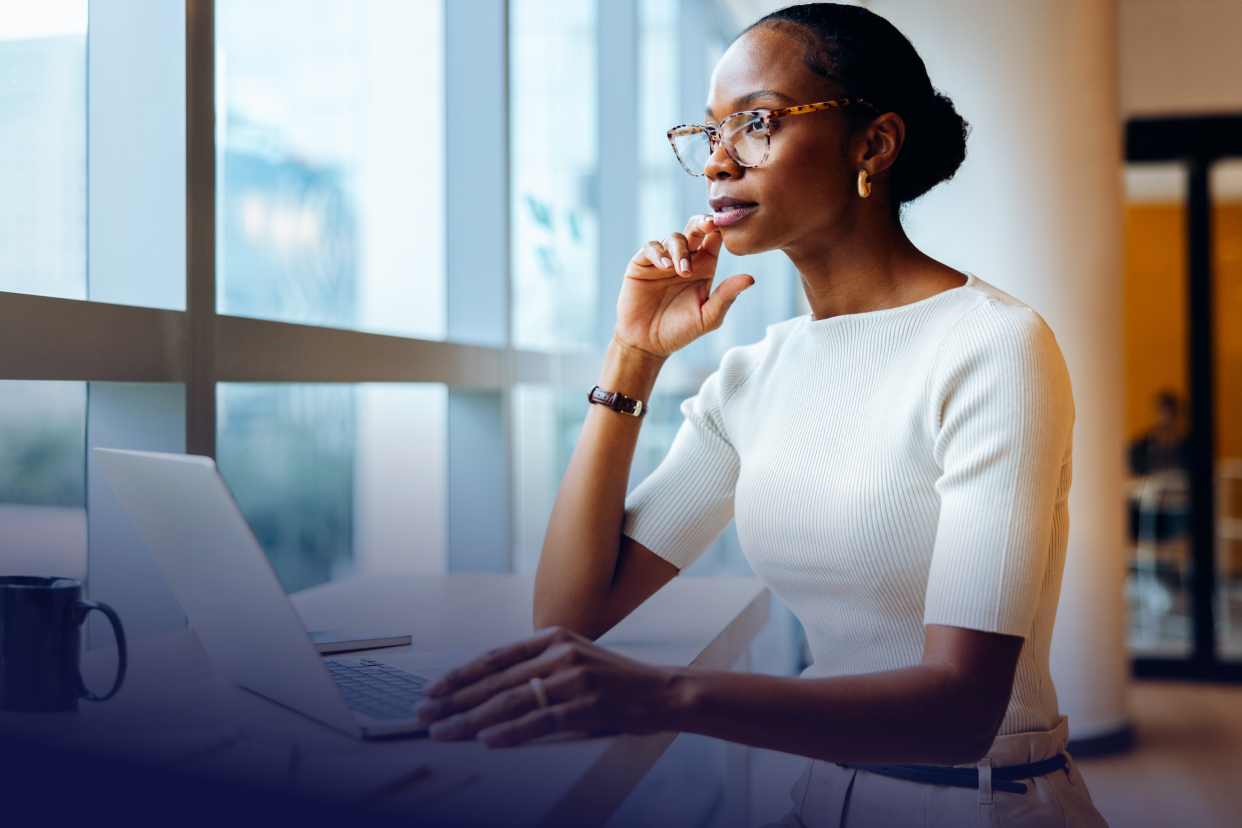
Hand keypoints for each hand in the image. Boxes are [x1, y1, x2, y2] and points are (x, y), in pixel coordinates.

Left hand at [413, 627, 680, 746]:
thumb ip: (538, 664)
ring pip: (510, 701)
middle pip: (495, 680)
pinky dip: (510, 732)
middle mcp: (559, 653)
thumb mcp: (574, 657)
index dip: (460, 675)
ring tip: (446, 732)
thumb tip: (490, 685)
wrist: (662, 691)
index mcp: (553, 637)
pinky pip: (539, 721)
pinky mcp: (587, 706)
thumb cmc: (615, 680)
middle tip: (425, 714)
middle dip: (454, 700)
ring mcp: (574, 679)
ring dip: (471, 720)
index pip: (494, 657)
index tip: (433, 689)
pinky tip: (488, 740)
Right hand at [615, 214, 754, 358]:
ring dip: (680, 250)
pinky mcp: (642, 265)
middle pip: (695, 228)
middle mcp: (685, 259)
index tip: (729, 226)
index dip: (722, 229)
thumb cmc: (680, 332)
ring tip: (682, 271)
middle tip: (710, 224)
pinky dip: (659, 253)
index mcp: (704, 267)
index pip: (715, 239)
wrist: (647, 344)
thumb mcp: (708, 317)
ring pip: (674, 238)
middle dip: (703, 222)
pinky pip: (651, 248)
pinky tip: (665, 267)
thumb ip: (726, 296)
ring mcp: (663, 261)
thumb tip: (751, 278)